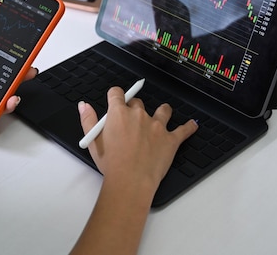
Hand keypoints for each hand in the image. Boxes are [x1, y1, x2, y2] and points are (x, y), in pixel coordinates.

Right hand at [78, 86, 197, 190]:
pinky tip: (192, 124)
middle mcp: (139, 115)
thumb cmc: (112, 165)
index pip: (117, 93)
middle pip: (137, 102)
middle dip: (133, 109)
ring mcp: (157, 126)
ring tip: (161, 116)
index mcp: (119, 113)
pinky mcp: (171, 139)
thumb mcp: (93, 142)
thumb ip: (88, 120)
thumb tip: (83, 106)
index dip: (116, 96)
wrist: (130, 182)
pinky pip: (183, 129)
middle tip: (131, 122)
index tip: (116, 99)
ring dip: (161, 112)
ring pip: (162, 110)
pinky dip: (188, 127)